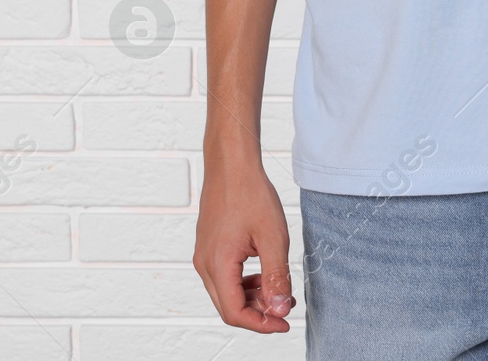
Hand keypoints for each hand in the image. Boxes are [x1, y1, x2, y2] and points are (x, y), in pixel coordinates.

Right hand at [194, 158, 294, 332]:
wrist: (231, 164)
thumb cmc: (250, 193)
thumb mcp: (273, 237)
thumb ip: (276, 276)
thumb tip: (280, 309)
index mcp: (218, 263)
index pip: (235, 313)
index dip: (261, 324)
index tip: (284, 322)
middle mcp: (204, 263)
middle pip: (228, 307)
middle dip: (257, 313)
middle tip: (284, 307)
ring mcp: (203, 254)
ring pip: (225, 293)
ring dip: (251, 299)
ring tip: (277, 290)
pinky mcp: (208, 247)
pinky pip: (223, 277)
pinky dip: (242, 284)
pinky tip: (262, 275)